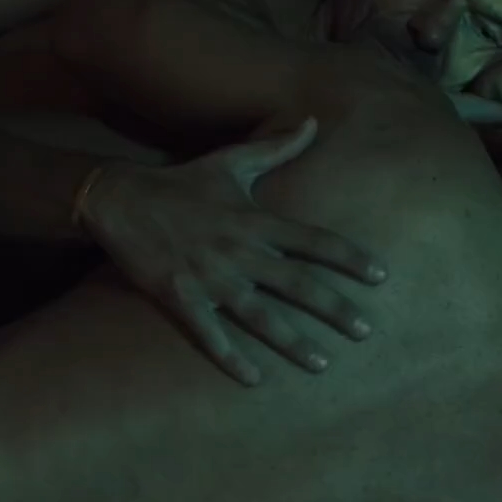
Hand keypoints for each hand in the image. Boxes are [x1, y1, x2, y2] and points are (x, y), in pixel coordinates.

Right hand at [80, 119, 387, 384]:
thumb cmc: (180, 182)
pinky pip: (209, 333)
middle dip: (334, 309)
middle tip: (366, 332)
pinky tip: (254, 379)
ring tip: (322, 364)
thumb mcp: (230, 161)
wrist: (119, 198)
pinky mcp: (178, 295)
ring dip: (292, 342)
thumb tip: (312, 121)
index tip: (381, 276)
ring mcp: (208, 276)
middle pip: (296, 283)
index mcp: (253, 220)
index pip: (313, 240)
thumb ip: (275, 147)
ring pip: (259, 315)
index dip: (349, 258)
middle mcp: (238, 250)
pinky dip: (230, 357)